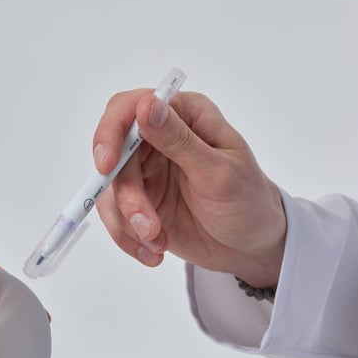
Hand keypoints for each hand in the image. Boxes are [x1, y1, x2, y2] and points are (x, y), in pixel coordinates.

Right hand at [92, 90, 285, 286]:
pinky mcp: (139, 202)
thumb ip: (180, 140)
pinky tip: (155, 251)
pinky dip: (129, 240)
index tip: (106, 166)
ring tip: (159, 243)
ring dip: (129, 224)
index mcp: (183, 116)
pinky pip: (116, 218)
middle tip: (147, 226)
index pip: (129, 108)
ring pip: (111, 191)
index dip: (110, 133)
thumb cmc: (247, 201)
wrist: (250, 246)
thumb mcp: (218, 172)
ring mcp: (146, 172)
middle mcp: (159, 139)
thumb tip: (146, 106)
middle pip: (114, 156)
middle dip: (127, 196)